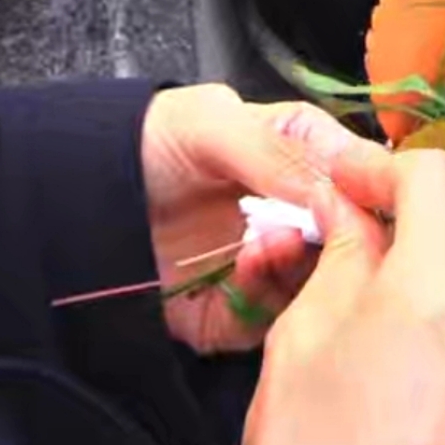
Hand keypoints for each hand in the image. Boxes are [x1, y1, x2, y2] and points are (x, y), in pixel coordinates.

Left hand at [137, 87, 398, 355]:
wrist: (79, 200)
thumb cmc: (146, 143)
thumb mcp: (211, 123)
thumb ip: (275, 151)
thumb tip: (337, 186)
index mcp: (293, 159)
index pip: (351, 178)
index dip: (365, 188)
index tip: (366, 196)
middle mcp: (288, 216)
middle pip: (343, 239)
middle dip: (339, 236)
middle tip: (321, 227)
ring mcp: (263, 270)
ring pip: (315, 284)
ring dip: (301, 265)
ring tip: (274, 242)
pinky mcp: (234, 315)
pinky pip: (268, 320)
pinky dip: (264, 296)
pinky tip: (246, 264)